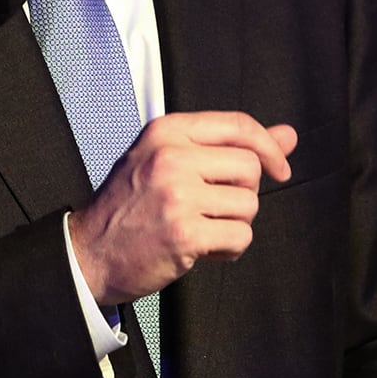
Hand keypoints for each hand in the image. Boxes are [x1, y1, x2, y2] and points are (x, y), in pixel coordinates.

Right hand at [70, 111, 298, 305]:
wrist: (88, 252)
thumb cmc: (130, 205)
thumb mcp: (169, 160)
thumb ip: (228, 145)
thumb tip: (288, 135)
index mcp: (166, 131)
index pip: (238, 125)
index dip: (269, 147)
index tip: (279, 168)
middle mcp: (171, 157)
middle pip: (250, 167)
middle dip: (243, 193)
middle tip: (214, 208)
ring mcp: (177, 196)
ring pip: (248, 205)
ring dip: (234, 224)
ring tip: (202, 228)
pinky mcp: (184, 234)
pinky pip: (240, 237)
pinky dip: (229, 249)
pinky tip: (203, 248)